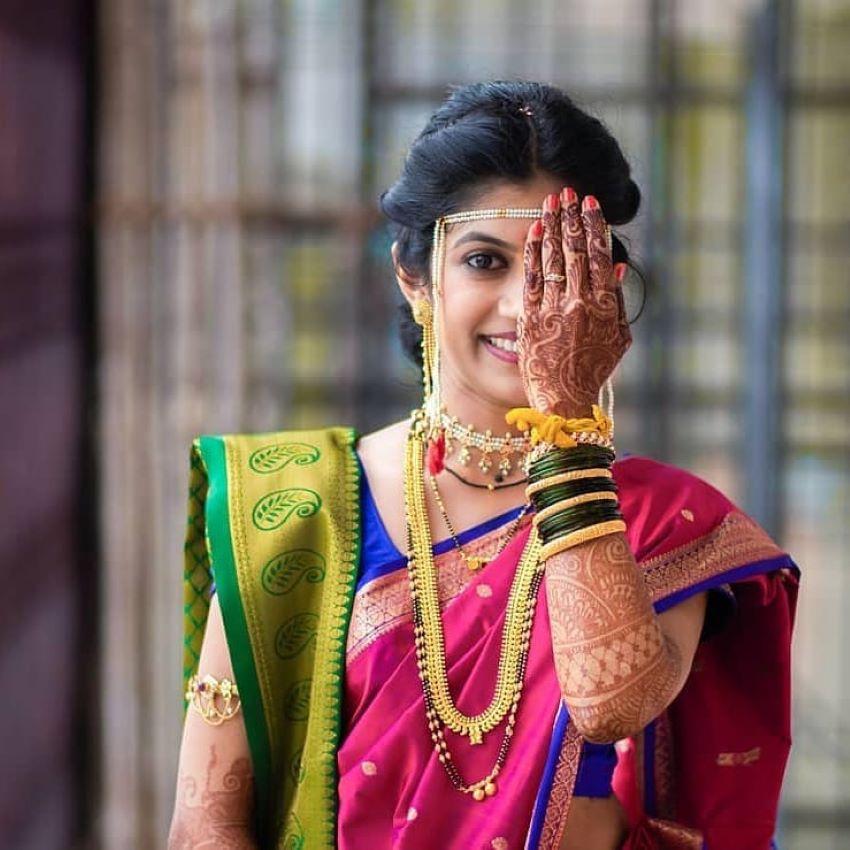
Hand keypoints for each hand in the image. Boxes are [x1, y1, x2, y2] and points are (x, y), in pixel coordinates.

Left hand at [516, 187, 631, 418]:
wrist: (564, 399)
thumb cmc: (593, 371)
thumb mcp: (618, 339)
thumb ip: (618, 301)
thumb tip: (619, 264)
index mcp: (606, 306)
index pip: (600, 255)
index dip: (594, 226)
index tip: (590, 203)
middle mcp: (580, 303)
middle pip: (575, 250)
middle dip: (572, 217)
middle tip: (569, 192)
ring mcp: (554, 309)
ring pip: (553, 258)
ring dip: (551, 226)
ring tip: (550, 202)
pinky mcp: (531, 318)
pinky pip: (532, 278)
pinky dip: (533, 253)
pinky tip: (533, 232)